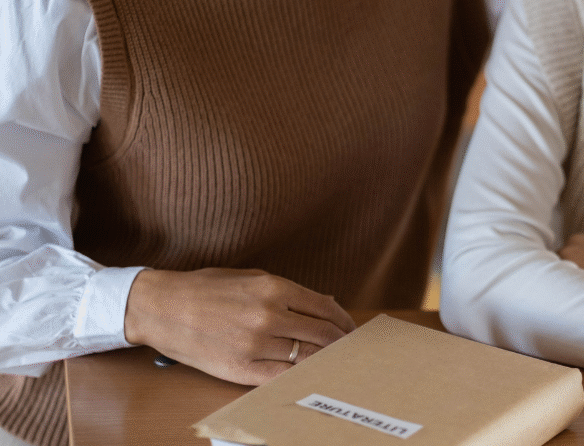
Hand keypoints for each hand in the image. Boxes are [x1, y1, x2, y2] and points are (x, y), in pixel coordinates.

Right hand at [124, 268, 356, 385]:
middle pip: (322, 334)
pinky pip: (281, 376)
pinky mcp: (240, 368)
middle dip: (340, 342)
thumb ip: (290, 291)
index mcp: (273, 288)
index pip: (325, 308)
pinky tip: (307, 374)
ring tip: (333, 362)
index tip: (350, 328)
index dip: (343, 320)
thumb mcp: (251, 278)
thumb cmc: (206, 289)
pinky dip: (299, 376)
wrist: (161, 308)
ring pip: (306, 357)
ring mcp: (255, 344)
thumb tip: (326, 302)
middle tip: (349, 349)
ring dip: (324, 360)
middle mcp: (268, 315)